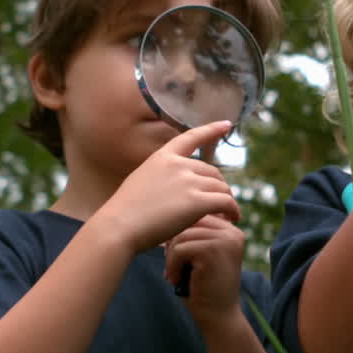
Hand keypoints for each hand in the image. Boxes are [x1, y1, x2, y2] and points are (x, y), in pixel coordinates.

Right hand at [97, 121, 239, 255]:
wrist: (119, 227)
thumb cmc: (124, 213)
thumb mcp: (141, 182)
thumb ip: (162, 178)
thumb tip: (175, 186)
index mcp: (163, 157)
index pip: (192, 137)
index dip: (211, 130)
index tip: (227, 124)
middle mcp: (178, 165)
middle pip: (213, 171)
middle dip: (218, 187)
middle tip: (220, 203)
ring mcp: (188, 181)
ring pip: (222, 188)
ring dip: (227, 201)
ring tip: (227, 215)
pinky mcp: (197, 201)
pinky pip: (226, 202)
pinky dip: (233, 210)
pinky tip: (233, 218)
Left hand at [164, 214, 246, 328]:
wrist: (218, 318)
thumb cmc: (204, 288)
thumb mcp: (200, 256)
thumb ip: (194, 235)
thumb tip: (167, 215)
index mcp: (231, 230)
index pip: (196, 215)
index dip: (180, 234)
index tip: (177, 257)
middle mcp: (232, 231)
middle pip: (189, 220)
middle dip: (174, 243)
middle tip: (172, 265)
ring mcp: (225, 240)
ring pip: (182, 234)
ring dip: (171, 256)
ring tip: (173, 274)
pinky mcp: (213, 251)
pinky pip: (181, 248)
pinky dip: (172, 265)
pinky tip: (175, 279)